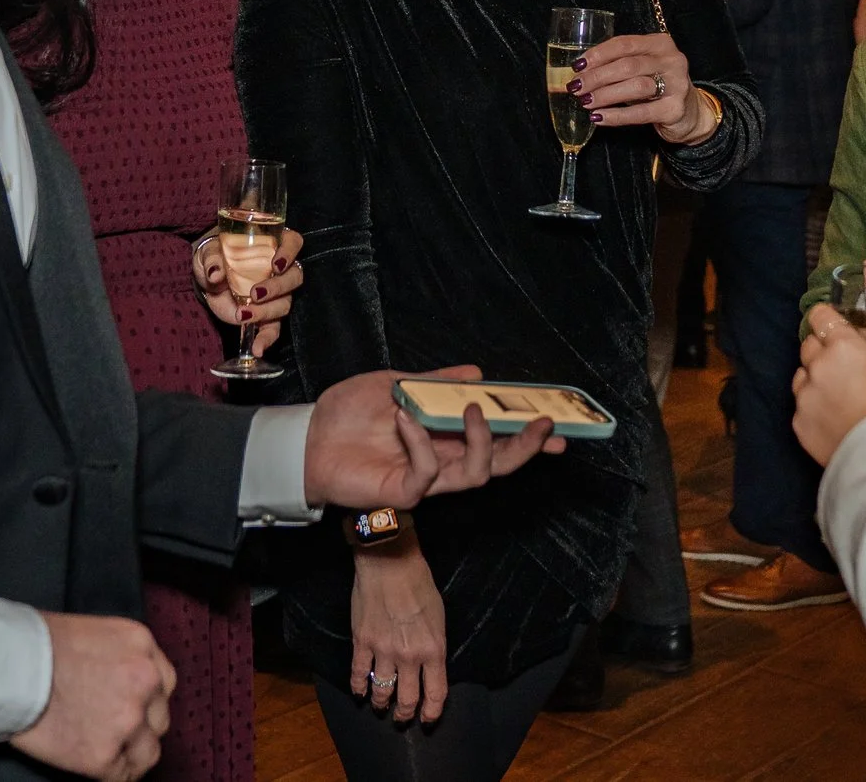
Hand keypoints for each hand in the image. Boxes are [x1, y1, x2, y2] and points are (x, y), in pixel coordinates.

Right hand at [12, 612, 175, 779]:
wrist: (8, 667)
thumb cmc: (35, 645)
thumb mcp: (94, 632)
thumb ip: (119, 657)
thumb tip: (117, 682)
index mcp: (142, 645)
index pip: (163, 684)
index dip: (146, 701)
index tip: (133, 710)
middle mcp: (145, 681)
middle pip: (158, 718)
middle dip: (140, 727)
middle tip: (116, 733)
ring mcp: (128, 720)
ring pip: (148, 753)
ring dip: (131, 755)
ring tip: (110, 756)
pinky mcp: (104, 755)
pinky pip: (122, 776)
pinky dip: (111, 774)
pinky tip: (97, 768)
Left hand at [193, 228, 304, 355]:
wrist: (208, 275)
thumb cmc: (214, 254)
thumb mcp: (209, 251)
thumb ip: (213, 258)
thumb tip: (215, 273)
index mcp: (272, 244)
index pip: (293, 243)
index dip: (289, 253)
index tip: (275, 265)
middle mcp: (280, 269)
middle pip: (294, 277)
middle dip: (277, 287)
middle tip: (254, 294)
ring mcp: (276, 294)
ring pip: (285, 303)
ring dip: (266, 311)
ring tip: (243, 315)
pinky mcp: (266, 315)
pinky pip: (274, 328)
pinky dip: (266, 339)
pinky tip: (257, 348)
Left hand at [304, 365, 564, 510]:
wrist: (307, 437)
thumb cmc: (348, 413)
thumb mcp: (396, 384)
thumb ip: (436, 382)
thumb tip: (477, 373)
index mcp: (445, 436)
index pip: (495, 438)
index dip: (527, 433)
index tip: (558, 423)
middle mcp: (442, 460)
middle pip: (498, 463)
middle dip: (526, 447)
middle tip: (546, 427)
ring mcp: (425, 480)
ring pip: (476, 475)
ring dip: (483, 442)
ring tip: (475, 411)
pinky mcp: (403, 492)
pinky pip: (427, 472)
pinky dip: (421, 442)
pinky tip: (405, 418)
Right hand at [350, 535, 447, 723]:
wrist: (390, 563)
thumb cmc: (419, 584)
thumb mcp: (438, 617)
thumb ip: (433, 645)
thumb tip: (428, 665)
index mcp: (434, 649)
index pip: (436, 694)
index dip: (432, 712)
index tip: (428, 719)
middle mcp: (410, 656)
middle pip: (408, 699)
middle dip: (405, 713)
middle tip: (402, 718)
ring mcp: (384, 651)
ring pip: (382, 691)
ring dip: (381, 704)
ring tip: (381, 707)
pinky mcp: (362, 642)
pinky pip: (359, 674)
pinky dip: (358, 687)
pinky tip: (360, 692)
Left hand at [566, 33, 707, 142]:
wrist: (690, 112)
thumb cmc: (658, 86)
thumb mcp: (643, 68)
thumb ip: (618, 65)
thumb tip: (579, 73)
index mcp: (660, 44)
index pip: (625, 44)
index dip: (599, 54)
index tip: (577, 65)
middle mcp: (671, 60)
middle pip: (628, 65)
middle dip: (598, 76)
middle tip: (576, 87)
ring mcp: (676, 85)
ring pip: (636, 86)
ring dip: (606, 95)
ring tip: (585, 102)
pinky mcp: (674, 109)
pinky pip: (641, 113)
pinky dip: (616, 115)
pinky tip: (599, 118)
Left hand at [794, 305, 865, 465]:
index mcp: (843, 347)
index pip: (820, 316)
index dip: (827, 319)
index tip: (837, 327)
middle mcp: (817, 366)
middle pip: (809, 345)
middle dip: (823, 349)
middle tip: (845, 364)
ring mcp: (804, 396)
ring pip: (802, 376)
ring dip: (815, 378)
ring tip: (838, 395)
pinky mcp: (798, 423)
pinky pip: (802, 406)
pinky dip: (814, 408)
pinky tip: (833, 419)